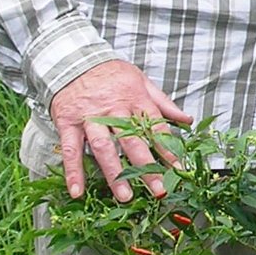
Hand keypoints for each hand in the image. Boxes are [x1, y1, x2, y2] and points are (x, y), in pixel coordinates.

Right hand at [49, 59, 193, 201]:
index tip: (179, 169)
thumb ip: (164, 103)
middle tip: (158, 188)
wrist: (74, 59)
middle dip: (146, 167)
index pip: (156, 127)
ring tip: (125, 196)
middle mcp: (114, 110)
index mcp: (135, 99)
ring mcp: (90, 117)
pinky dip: (73, 171)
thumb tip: (187, 120)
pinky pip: (70, 149)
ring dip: (113, 173)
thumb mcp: (141, 81)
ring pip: (103, 147)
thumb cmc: (112, 74)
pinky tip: (77, 191)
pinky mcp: (68, 122)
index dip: (168, 149)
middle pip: (132, 141)